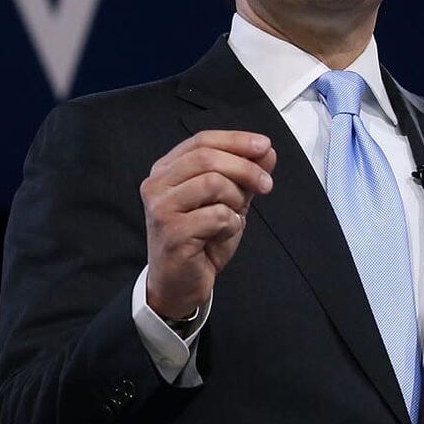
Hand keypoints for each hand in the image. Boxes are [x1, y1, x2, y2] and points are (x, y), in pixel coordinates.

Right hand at [141, 131, 275, 318]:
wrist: (179, 284)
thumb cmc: (200, 241)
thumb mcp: (228, 202)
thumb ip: (243, 176)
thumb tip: (266, 152)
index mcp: (166, 171)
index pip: (201, 140)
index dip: (236, 140)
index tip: (265, 146)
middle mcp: (156, 184)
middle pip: (207, 157)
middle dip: (245, 168)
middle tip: (266, 185)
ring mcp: (161, 208)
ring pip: (212, 182)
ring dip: (236, 199)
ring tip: (234, 216)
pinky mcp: (172, 232)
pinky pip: (216, 215)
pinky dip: (231, 224)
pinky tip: (222, 234)